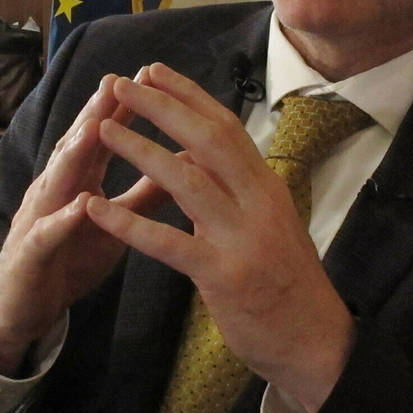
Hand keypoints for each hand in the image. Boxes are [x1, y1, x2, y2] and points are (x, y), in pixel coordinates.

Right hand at [0, 74, 163, 373]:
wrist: (21, 308)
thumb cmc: (70, 258)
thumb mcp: (114, 223)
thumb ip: (145, 194)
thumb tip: (187, 163)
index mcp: (78, 181)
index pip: (101, 137)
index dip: (123, 107)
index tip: (149, 76)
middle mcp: (55, 190)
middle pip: (76, 146)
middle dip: (95, 113)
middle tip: (116, 80)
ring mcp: (38, 218)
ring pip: (56, 180)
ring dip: (74, 152)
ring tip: (95, 126)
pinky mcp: (31, 254)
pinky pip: (47, 234)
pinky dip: (62, 218)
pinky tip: (79, 205)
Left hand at [85, 64, 354, 412]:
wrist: (316, 342)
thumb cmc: (287, 282)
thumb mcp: (267, 224)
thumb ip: (235, 190)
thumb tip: (198, 155)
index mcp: (266, 186)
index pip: (226, 126)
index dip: (188, 95)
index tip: (153, 70)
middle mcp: (258, 202)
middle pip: (207, 139)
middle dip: (162, 106)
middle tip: (121, 83)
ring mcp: (242, 238)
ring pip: (188, 180)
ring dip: (141, 150)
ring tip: (103, 129)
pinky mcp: (224, 276)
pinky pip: (170, 243)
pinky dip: (130, 224)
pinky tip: (96, 209)